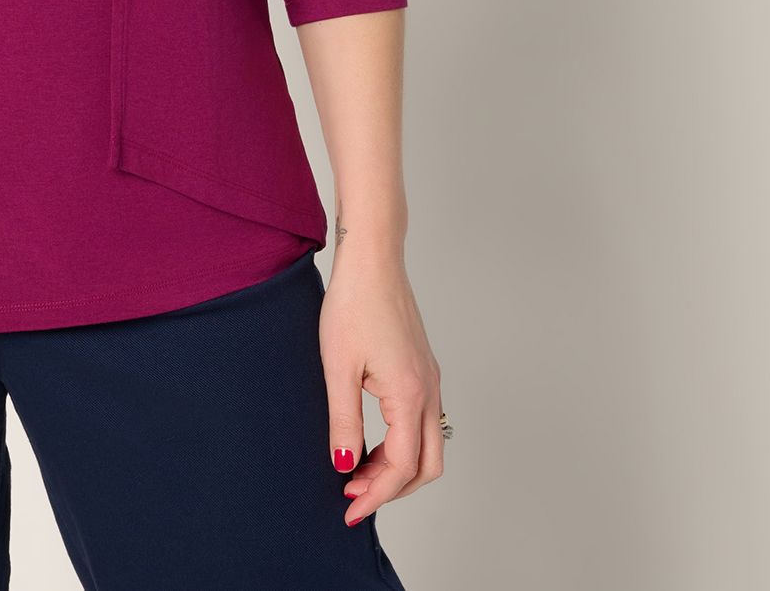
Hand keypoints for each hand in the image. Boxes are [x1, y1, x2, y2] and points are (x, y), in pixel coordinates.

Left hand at [321, 258, 443, 525]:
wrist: (373, 259)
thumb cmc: (353, 304)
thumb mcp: (338, 368)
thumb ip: (344, 422)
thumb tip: (345, 467)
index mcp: (409, 395)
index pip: (400, 467)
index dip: (375, 496)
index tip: (348, 511)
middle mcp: (429, 391)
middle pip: (427, 466)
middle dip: (392, 490)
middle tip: (353, 496)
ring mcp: (430, 379)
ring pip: (429, 445)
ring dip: (398, 467)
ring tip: (357, 471)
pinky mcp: (423, 368)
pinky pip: (423, 422)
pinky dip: (402, 443)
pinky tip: (371, 440)